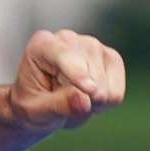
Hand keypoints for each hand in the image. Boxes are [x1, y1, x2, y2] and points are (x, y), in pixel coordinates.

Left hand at [7, 29, 127, 133]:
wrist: (43, 104)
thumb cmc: (33, 105)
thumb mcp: (36, 112)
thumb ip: (58, 105)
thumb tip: (85, 101)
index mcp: (42, 45)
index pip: (64, 56)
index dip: (78, 73)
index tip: (90, 90)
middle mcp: (68, 39)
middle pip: (90, 75)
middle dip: (82, 100)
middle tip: (62, 104)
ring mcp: (93, 46)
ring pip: (105, 87)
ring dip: (91, 104)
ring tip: (73, 100)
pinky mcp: (111, 58)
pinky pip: (116, 93)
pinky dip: (105, 103)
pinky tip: (89, 97)